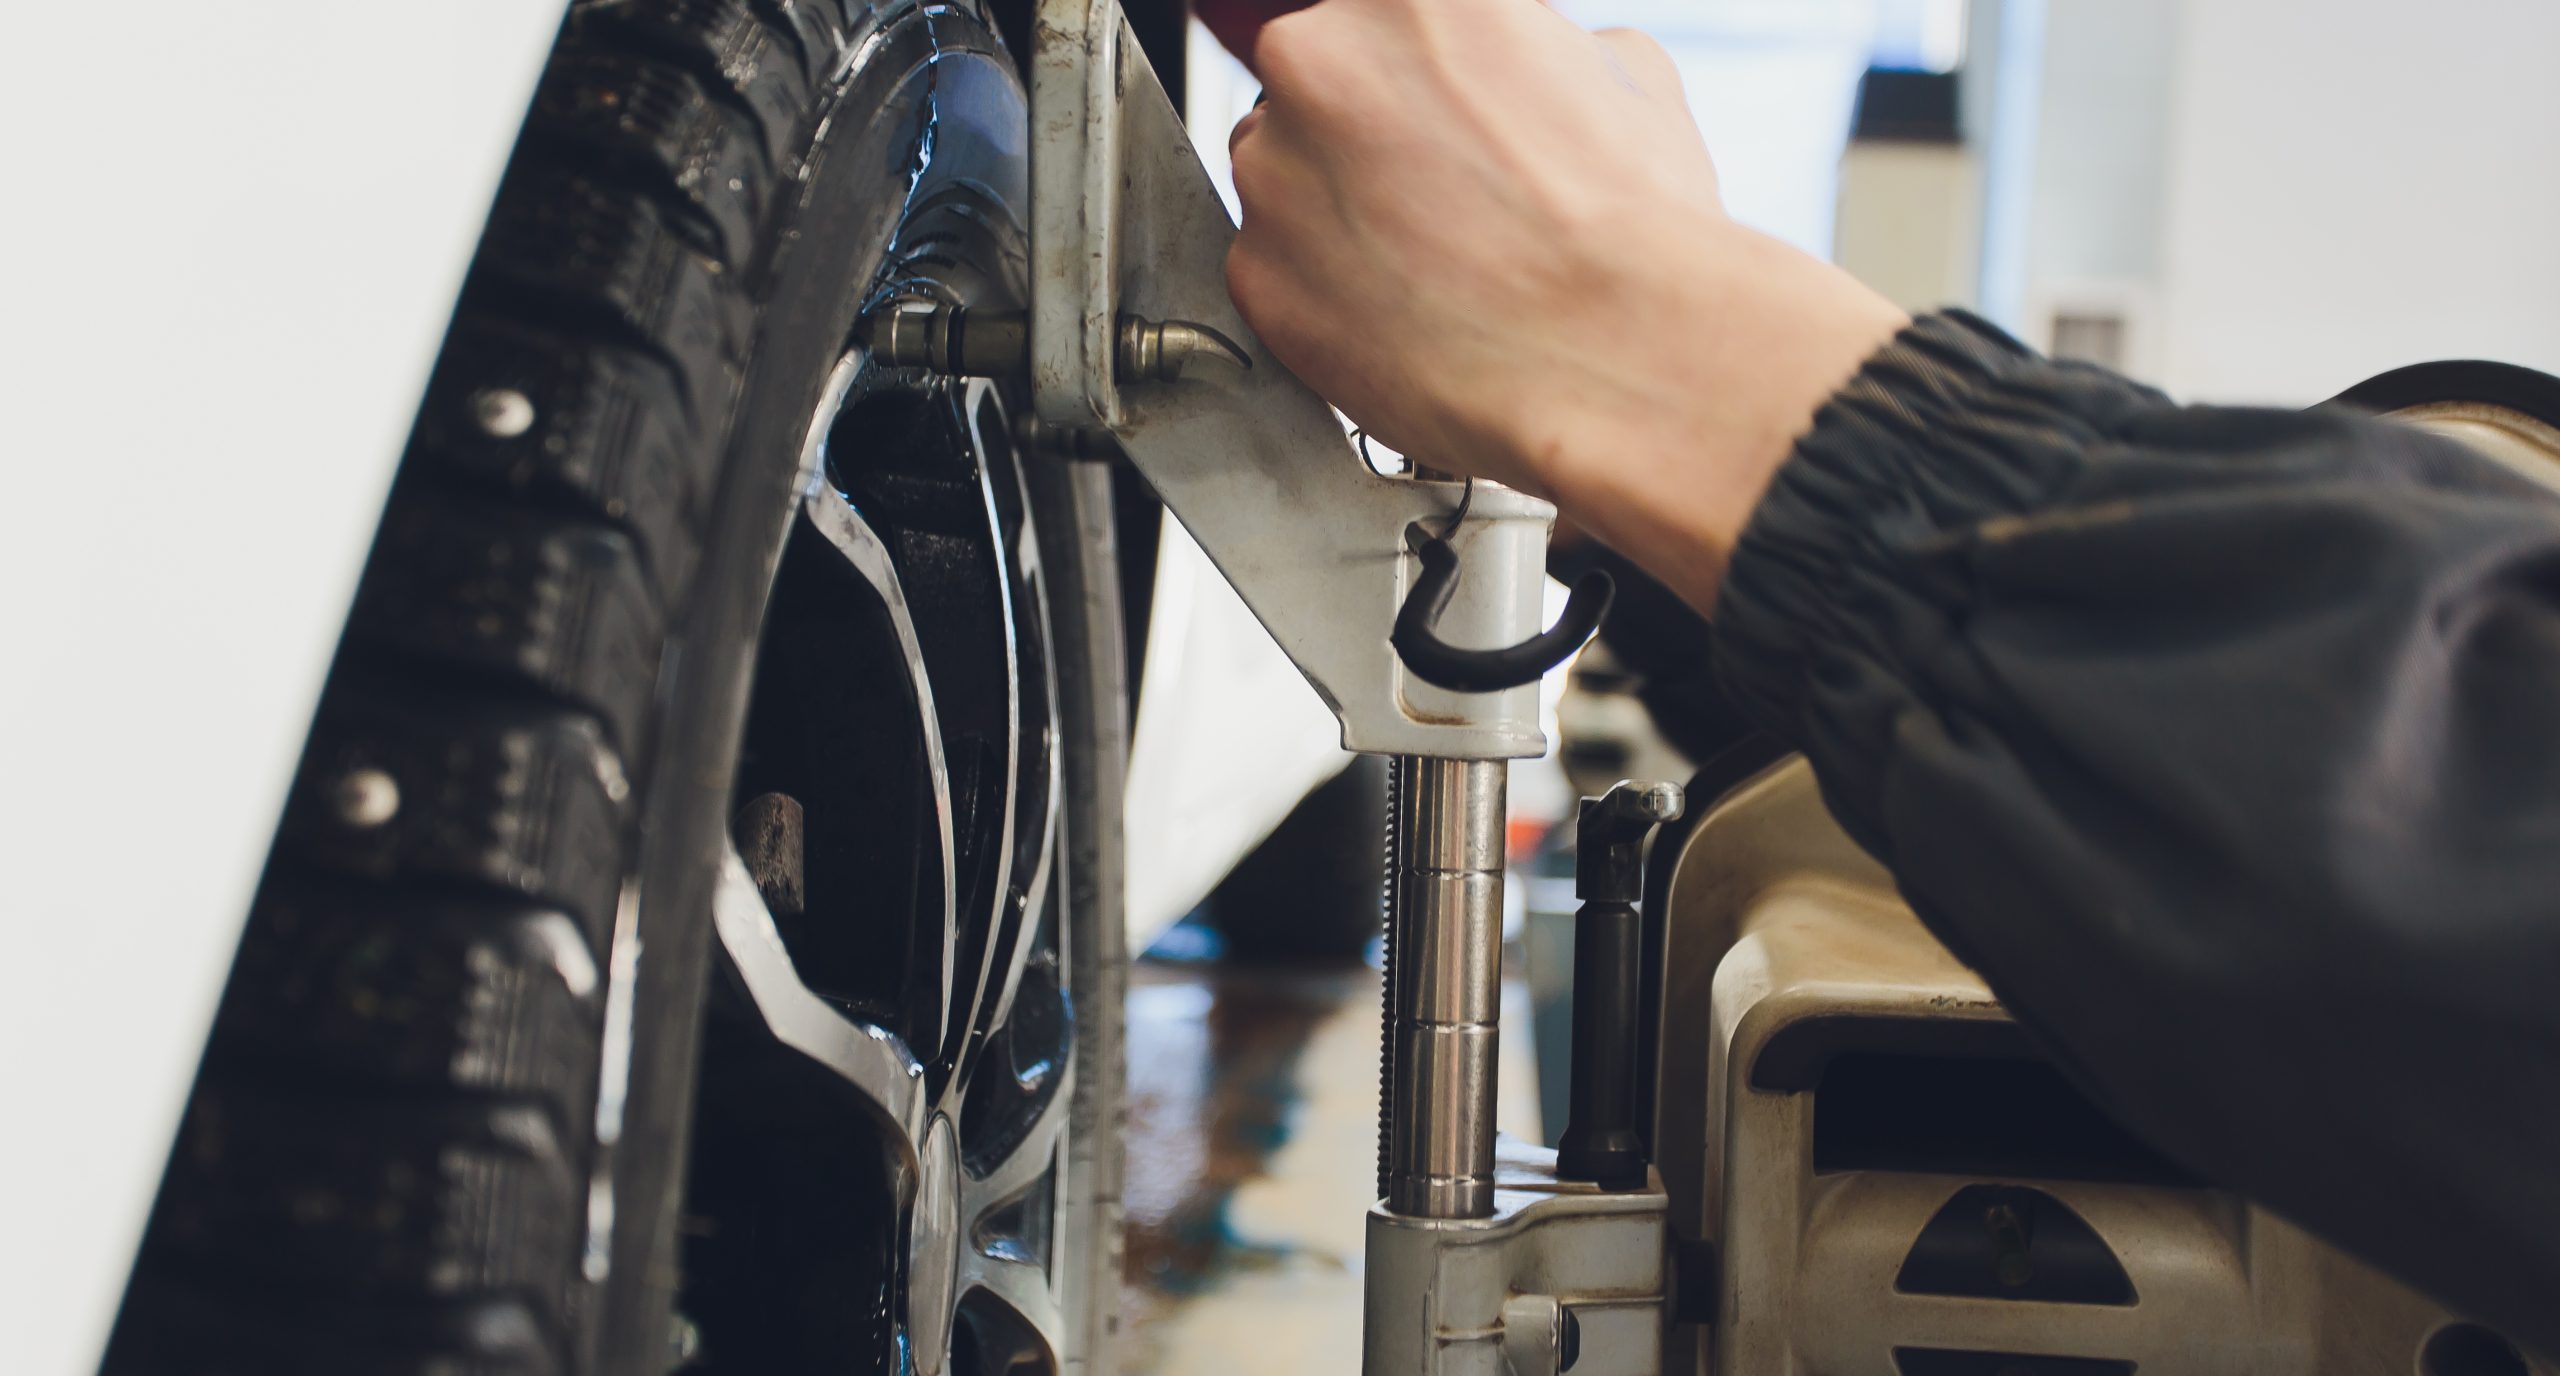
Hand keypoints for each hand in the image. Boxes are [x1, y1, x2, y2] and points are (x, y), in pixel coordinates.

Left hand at [1225, 0, 1907, 609]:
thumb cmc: (1625, 224)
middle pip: (1316, 88)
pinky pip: (1276, 272)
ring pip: (1285, 181)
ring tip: (1429, 267)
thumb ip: (1543, 53)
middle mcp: (1316, 62)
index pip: (1380, 27)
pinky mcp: (1255, 274)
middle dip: (1367, 140)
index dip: (1417, 85)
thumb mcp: (1626, 76)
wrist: (1609, 351)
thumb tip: (1538, 69)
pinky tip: (1402, 314)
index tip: (1441, 125)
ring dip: (1337, 215)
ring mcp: (1273, 171)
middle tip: (1440, 200)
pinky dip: (1323, 294)